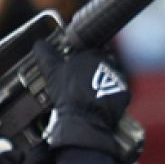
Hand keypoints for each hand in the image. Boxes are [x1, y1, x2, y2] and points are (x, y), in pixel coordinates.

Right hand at [35, 40, 135, 159]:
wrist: (85, 118)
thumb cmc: (69, 94)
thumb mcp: (52, 72)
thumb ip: (45, 55)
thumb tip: (39, 44)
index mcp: (92, 53)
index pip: (88, 53)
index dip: (81, 63)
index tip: (75, 72)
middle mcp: (109, 63)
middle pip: (101, 65)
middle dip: (93, 74)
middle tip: (82, 86)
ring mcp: (119, 78)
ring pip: (109, 79)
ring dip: (102, 85)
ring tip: (90, 96)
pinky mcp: (125, 93)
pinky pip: (118, 93)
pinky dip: (110, 98)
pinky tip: (99, 103)